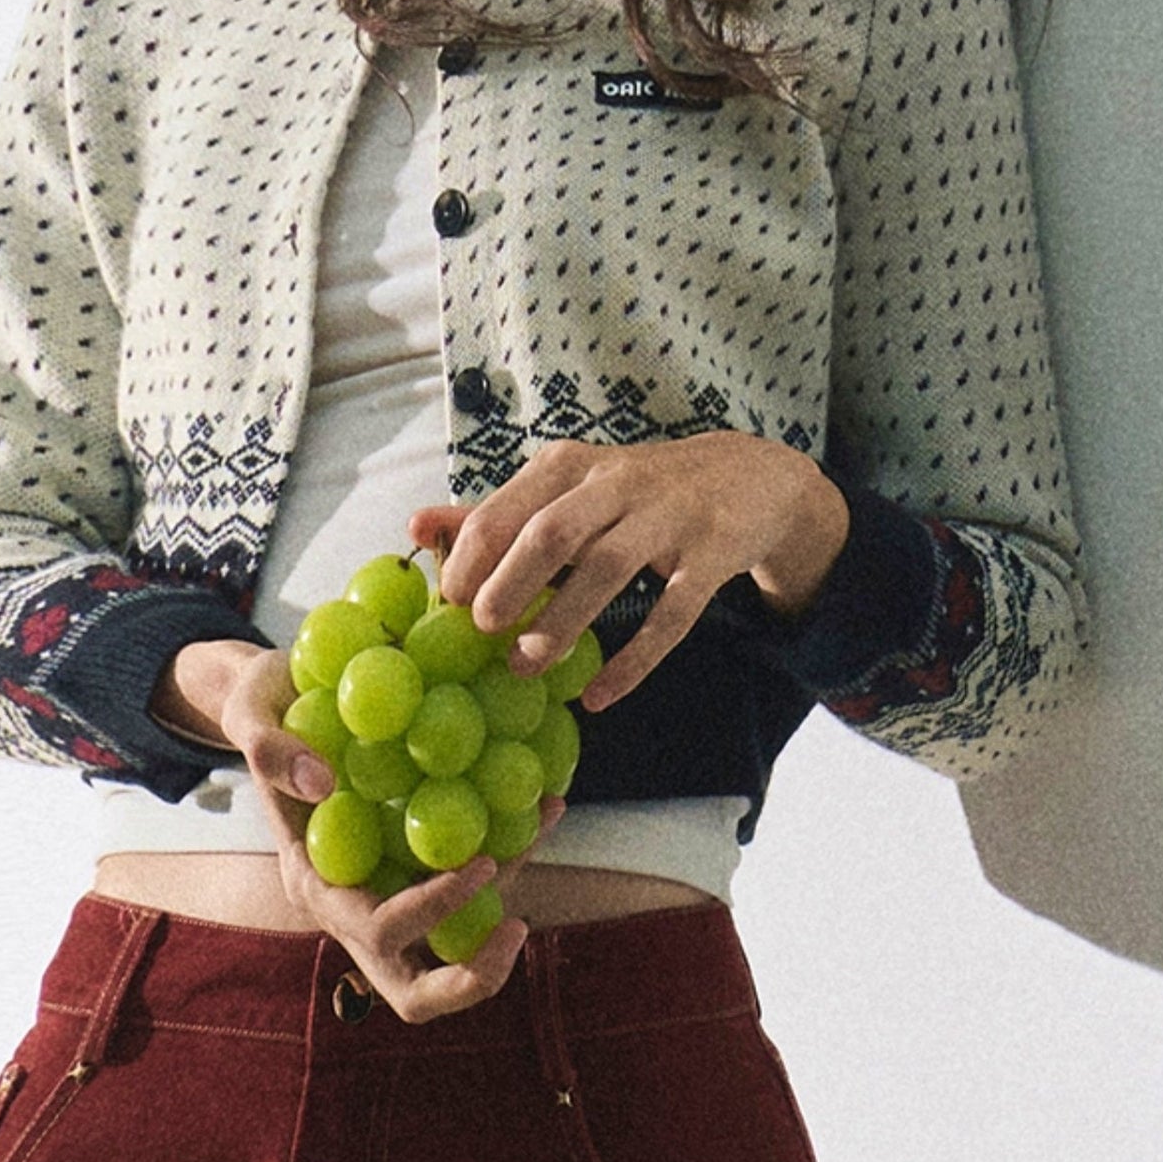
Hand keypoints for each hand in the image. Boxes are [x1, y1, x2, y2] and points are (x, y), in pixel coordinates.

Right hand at [157, 640, 561, 1021]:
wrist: (283, 695)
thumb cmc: (265, 702)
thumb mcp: (251, 709)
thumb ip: (269, 749)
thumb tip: (321, 782)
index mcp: (317, 885)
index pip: (378, 932)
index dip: (431, 912)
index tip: (482, 862)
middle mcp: (356, 904)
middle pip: (415, 990)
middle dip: (473, 978)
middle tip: (518, 930)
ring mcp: (391, 890)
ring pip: (457, 941)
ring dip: (506, 908)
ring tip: (545, 819)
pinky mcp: (419, 863)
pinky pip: (474, 884)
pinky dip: (511, 850)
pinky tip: (544, 798)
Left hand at [410, 431, 847, 712]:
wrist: (746, 477)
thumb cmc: (633, 493)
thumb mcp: (566, 490)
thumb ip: (494, 514)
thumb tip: (415, 527)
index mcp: (571, 467)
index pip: (506, 508)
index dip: (471, 559)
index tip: (446, 605)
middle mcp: (618, 483)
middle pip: (553, 532)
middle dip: (510, 584)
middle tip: (480, 632)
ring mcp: (669, 517)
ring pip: (609, 568)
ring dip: (564, 622)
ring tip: (527, 668)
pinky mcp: (711, 554)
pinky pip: (672, 613)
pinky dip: (635, 658)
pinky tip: (601, 694)